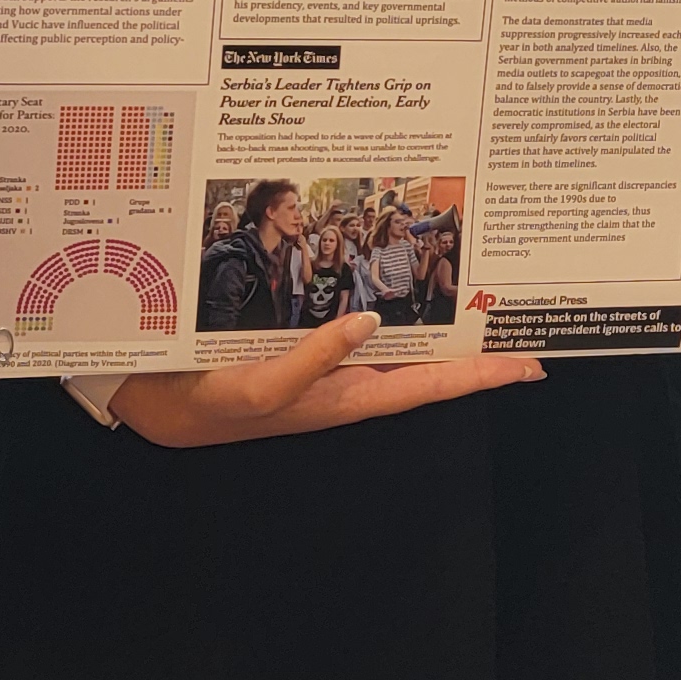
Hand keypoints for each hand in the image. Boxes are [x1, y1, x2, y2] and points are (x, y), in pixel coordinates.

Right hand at [107, 310, 540, 446]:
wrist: (150, 398)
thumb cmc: (206, 405)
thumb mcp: (259, 389)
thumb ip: (313, 360)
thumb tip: (368, 322)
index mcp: (345, 398)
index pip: (430, 385)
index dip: (480, 374)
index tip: (531, 362)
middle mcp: (344, 377)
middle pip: (423, 357)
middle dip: (470, 337)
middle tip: (520, 308)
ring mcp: (323, 358)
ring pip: (393, 333)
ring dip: (432, 314)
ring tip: (477, 287)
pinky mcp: (297, 337)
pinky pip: (352, 314)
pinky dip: (377, 296)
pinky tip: (388, 274)